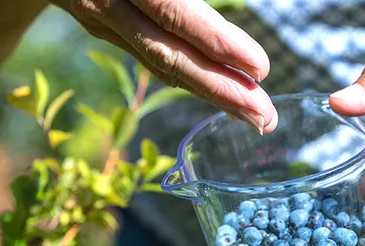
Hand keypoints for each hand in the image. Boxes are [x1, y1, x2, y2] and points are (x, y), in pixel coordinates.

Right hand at [54, 0, 276, 132]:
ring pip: (157, 62)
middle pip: (168, 53)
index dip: (217, 42)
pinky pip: (148, 57)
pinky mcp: (100, 25)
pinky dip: (185, 78)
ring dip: (208, 93)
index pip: (174, 11)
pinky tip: (219, 92)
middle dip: (220, 89)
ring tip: (254, 115)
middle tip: (266, 117)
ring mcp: (99, 17)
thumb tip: (203, 6)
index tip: (261, 66)